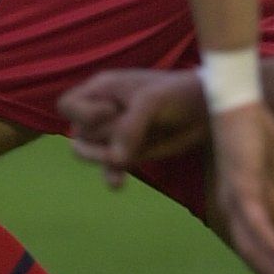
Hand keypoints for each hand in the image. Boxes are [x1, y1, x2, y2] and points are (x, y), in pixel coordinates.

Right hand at [59, 68, 209, 186]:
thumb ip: (129, 127)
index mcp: (101, 90)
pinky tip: (119, 183)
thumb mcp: (151, 101)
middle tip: (129, 135)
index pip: (67, 105)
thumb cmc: (177, 93)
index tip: (110, 112)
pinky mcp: (128, 152)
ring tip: (126, 160)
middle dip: (99, 139)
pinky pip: (108, 168)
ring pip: (89, 152)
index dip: (82, 114)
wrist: (205, 110)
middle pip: (78, 133)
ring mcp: (114, 134)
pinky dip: (111, 176)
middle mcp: (101, 112)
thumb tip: (114, 160)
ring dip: (103, 160)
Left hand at [211, 102, 273, 273]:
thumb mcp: (262, 169)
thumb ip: (269, 194)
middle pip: (254, 254)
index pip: (254, 242)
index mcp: (236, 202)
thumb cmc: (248, 130)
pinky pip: (262, 227)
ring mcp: (236, 198)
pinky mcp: (243, 188)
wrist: (234, 102)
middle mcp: (231, 206)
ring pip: (259, 248)